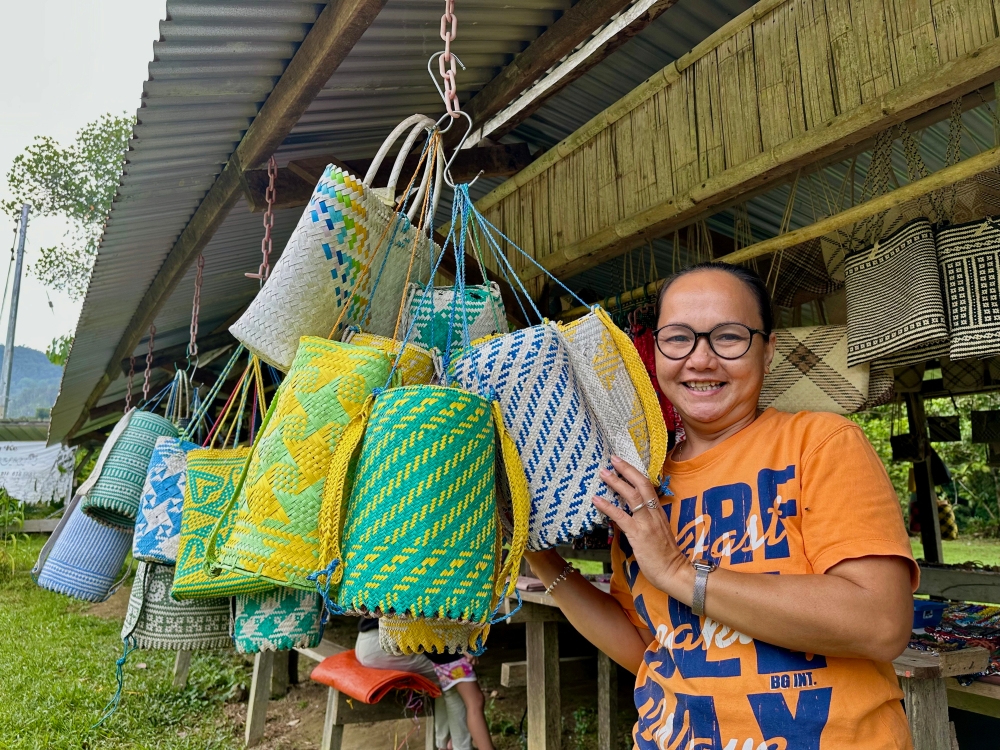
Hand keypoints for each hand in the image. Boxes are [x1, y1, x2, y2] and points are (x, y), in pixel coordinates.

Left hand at [592, 456, 691, 597]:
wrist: (674, 572)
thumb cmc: (666, 556)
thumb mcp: (658, 532)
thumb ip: (647, 521)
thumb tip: (630, 513)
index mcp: (659, 512)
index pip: (648, 486)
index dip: (635, 473)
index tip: (623, 463)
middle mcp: (654, 514)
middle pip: (641, 484)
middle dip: (626, 470)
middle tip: (612, 459)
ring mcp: (646, 523)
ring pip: (632, 496)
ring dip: (616, 483)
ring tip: (603, 473)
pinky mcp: (638, 534)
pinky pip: (621, 516)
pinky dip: (607, 506)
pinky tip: (596, 500)